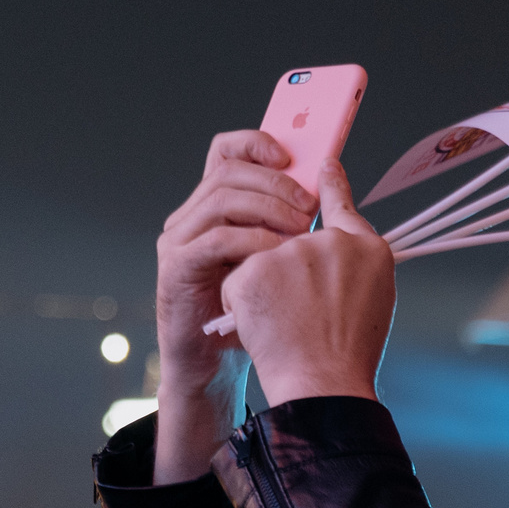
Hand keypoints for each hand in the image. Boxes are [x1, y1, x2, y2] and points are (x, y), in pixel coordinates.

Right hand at [154, 131, 319, 394]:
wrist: (217, 364)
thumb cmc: (253, 312)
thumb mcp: (277, 259)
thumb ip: (289, 222)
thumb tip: (331, 186)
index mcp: (214, 206)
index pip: (225, 152)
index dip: (256, 143)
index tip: (293, 157)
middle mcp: (190, 215)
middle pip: (228, 172)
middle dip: (276, 183)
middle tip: (311, 204)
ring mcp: (179, 239)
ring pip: (222, 199)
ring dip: (269, 208)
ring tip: (301, 229)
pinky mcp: (177, 267)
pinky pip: (216, 239)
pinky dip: (253, 241)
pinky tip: (278, 254)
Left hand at [220, 158, 394, 404]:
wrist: (324, 386)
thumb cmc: (350, 352)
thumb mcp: (371, 297)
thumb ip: (353, 255)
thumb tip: (333, 230)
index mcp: (367, 248)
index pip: (341, 203)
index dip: (329, 186)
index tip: (321, 166)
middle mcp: (333, 242)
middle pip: (295, 243)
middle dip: (289, 275)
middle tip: (306, 316)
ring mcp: (294, 253)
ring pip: (263, 262)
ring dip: (267, 294)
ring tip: (289, 328)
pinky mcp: (258, 270)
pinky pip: (240, 282)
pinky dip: (244, 308)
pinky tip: (266, 329)